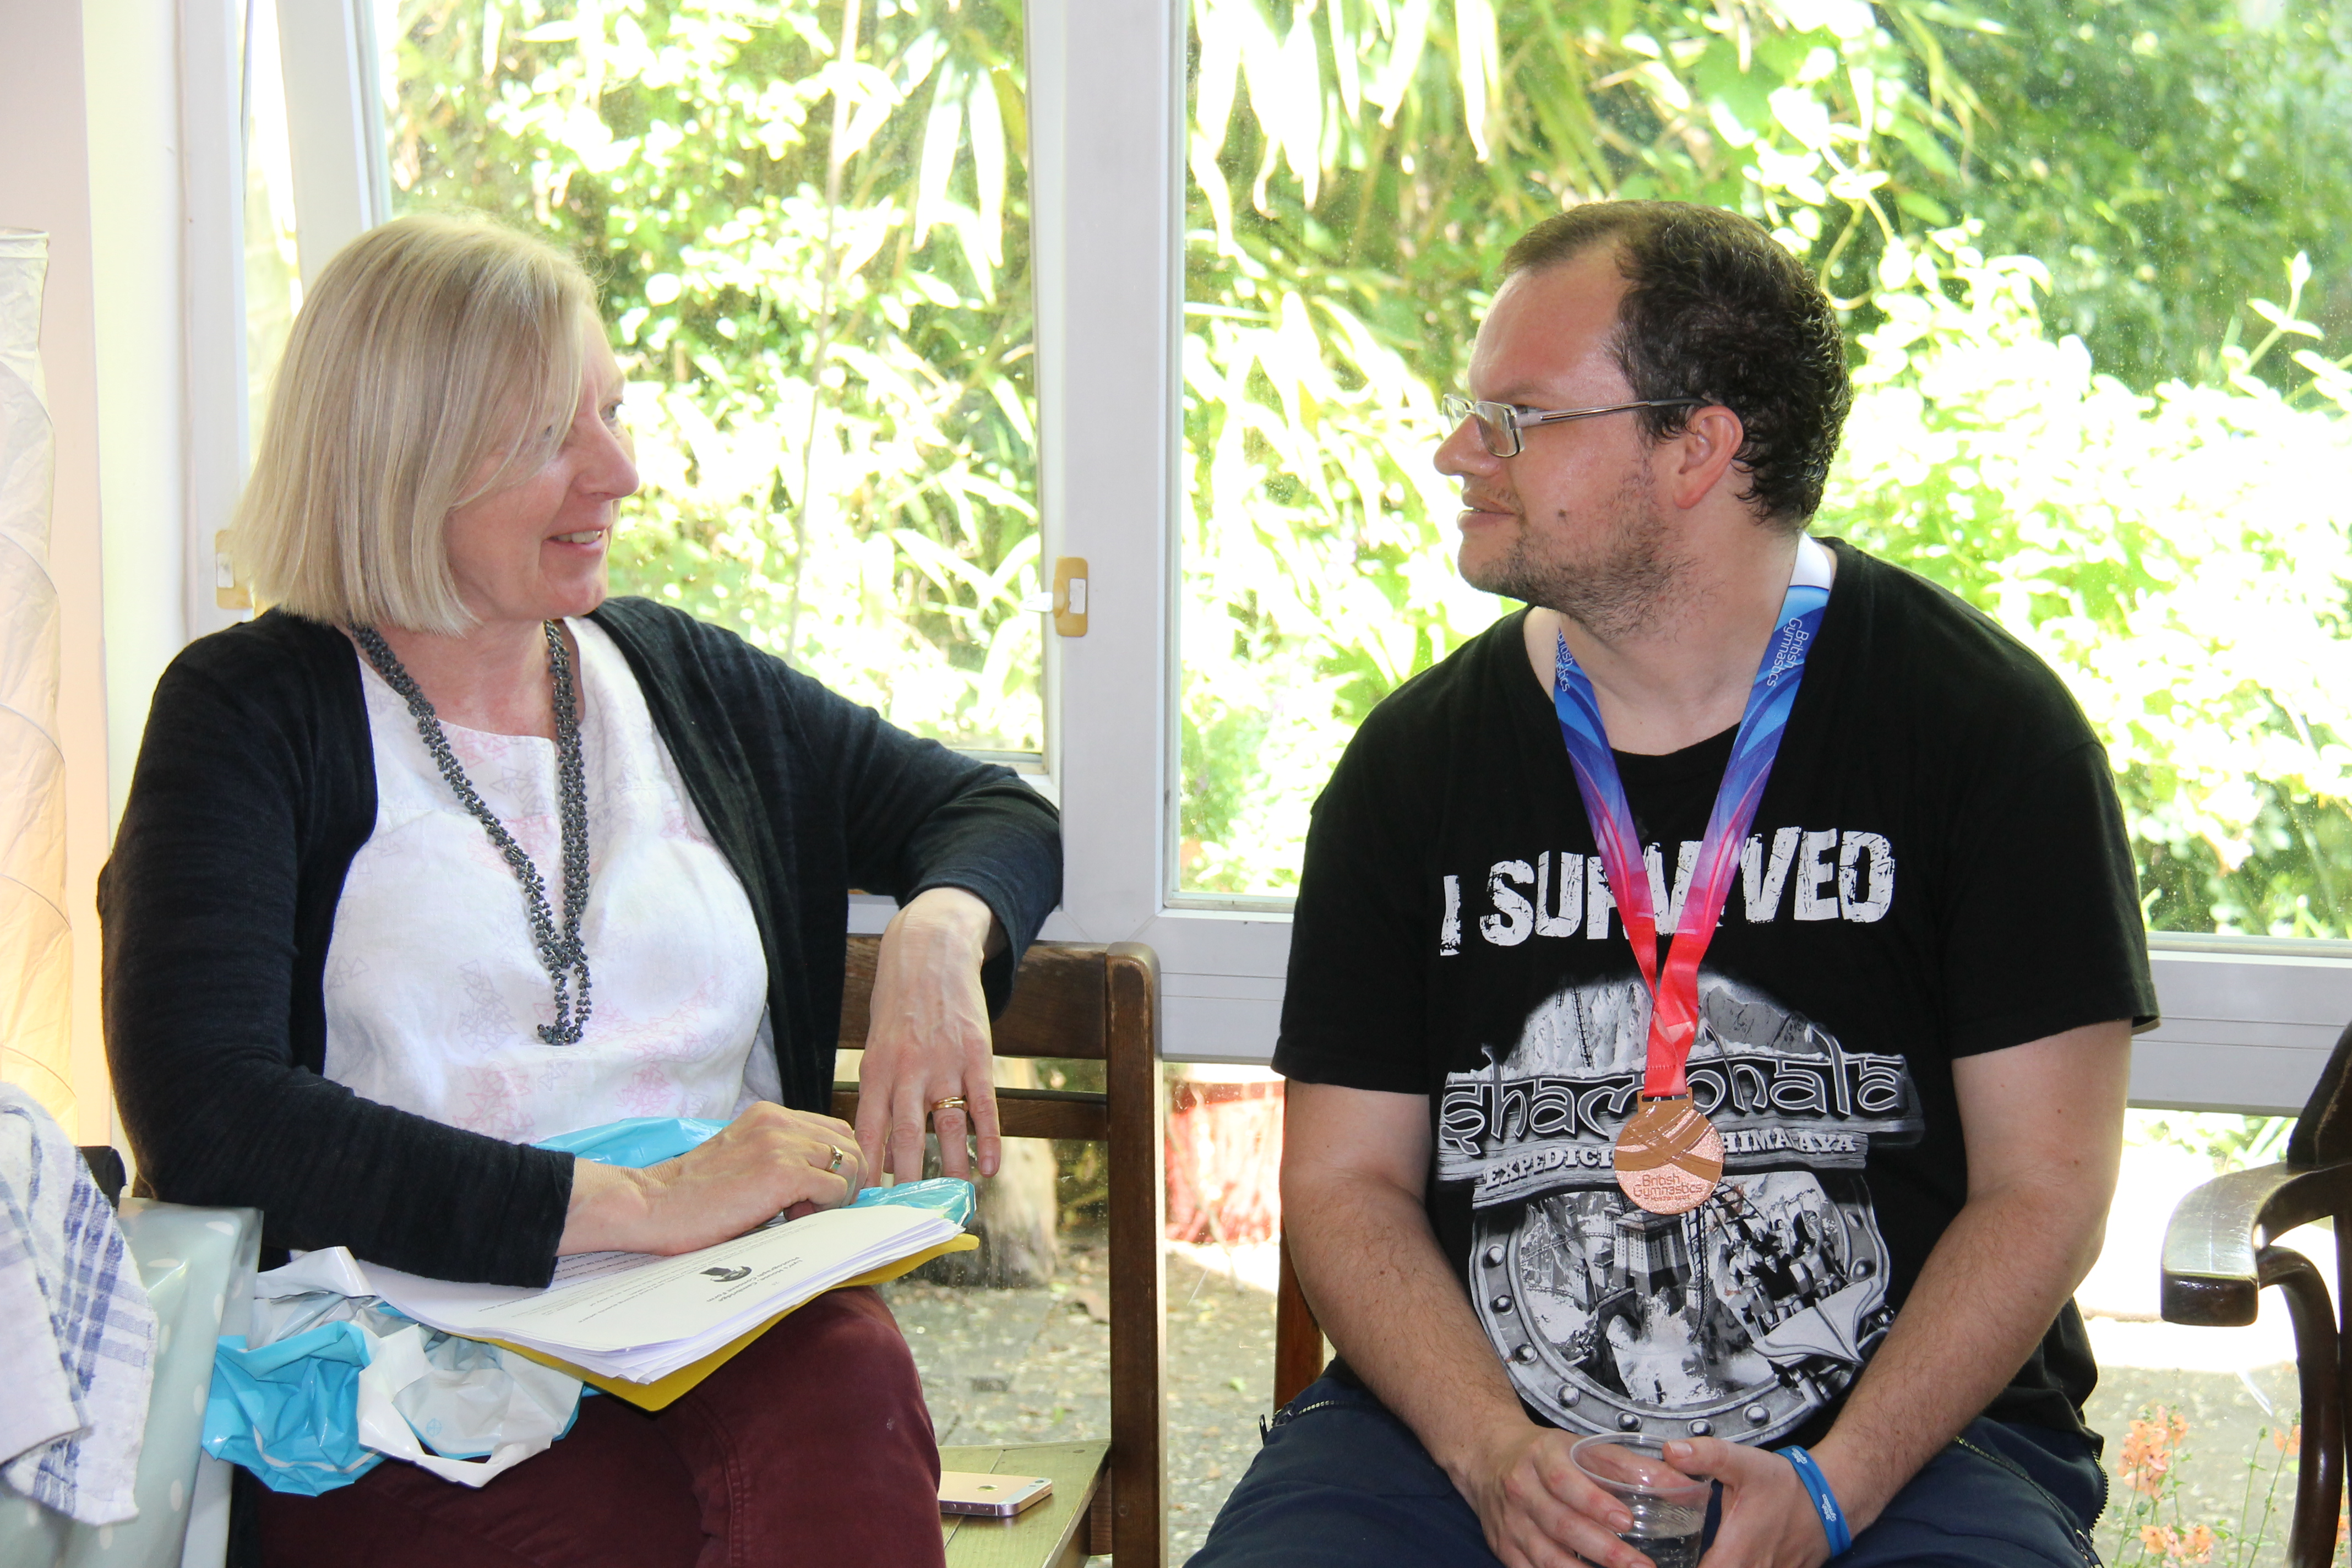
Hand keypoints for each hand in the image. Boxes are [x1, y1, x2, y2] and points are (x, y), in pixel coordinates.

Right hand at [559, 1101, 863, 1254]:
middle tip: (813, 1207)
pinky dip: (828, 1207)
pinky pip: (836, 1188)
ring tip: (801, 1213)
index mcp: (769, 1115)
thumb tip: (823, 1181)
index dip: (837, 1163)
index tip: (819, 1193)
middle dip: (844, 1180)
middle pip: (849, 1145)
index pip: (834, 1130)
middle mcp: (779, 1121)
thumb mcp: (742, 1159)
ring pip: (850, 1165)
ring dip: (837, 1195)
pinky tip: (795, 1218)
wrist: (651, 1205)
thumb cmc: (691, 1195)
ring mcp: (782, 1145)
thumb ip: (779, 1157)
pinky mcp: (782, 1174)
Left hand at [856, 887, 1002, 1181]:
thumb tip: (878, 1149)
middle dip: (906, 1183)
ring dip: (951, 1168)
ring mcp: (943, 1063)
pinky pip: (983, 1105)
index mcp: (874, 1072)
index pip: (866, 1133)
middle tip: (909, 1220)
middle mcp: (906, 1071)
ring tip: (954, 1201)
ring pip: (947, 1127)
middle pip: (905, 1138)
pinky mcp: (976, 1054)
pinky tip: (990, 1167)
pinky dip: (987, 1139)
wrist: (929, 953)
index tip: (863, 1206)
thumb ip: (878, 1094)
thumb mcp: (876, 1047)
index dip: (865, 1171)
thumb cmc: (897, 1007)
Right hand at [1458, 1423, 1652, 1567]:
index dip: (1594, 1502)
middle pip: (1561, 1525)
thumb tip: (1680, 1483)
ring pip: (1547, 1557)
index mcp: (1540, 1458)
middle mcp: (1521, 1491)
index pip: (1565, 1481)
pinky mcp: (1505, 1549)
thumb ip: (1630, 1465)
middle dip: (1603, 1550)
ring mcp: (1511, 1524)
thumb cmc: (1543, 1455)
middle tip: (1640, 1566)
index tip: (1626, 1520)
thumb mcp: (1583, 1447)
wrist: (1487, 1458)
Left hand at [1667, 1439, 1832, 1567]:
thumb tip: (1672, 1450)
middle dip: (1694, 1567)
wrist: (1830, 1499)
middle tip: (1673, 1557)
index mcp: (1736, 1554)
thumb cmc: (1787, 1485)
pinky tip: (1726, 1558)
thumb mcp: (1743, 1463)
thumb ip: (1706, 1456)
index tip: (1656, 1562)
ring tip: (1697, 1557)